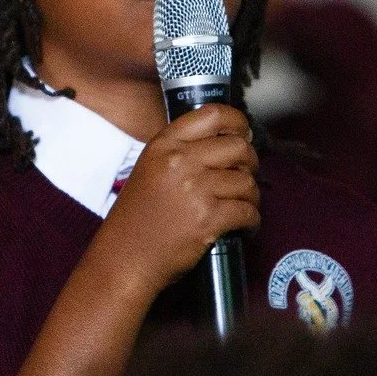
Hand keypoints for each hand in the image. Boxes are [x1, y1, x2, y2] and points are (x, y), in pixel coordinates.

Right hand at [89, 104, 259, 299]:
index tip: (243, 133)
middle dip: (249, 162)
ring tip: (243, 206)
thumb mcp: (149, 169)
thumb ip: (179, 152)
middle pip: (237, 147)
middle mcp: (179, 161)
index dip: (237, 122)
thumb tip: (225, 143)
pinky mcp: (208, 219)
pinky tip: (246, 226)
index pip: (213, 115)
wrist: (124, 259)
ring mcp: (195, 189)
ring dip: (251, 196)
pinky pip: (247, 211)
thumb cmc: (136, 219)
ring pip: (246, 181)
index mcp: (164, 145)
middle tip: (245, 175)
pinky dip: (252, 221)